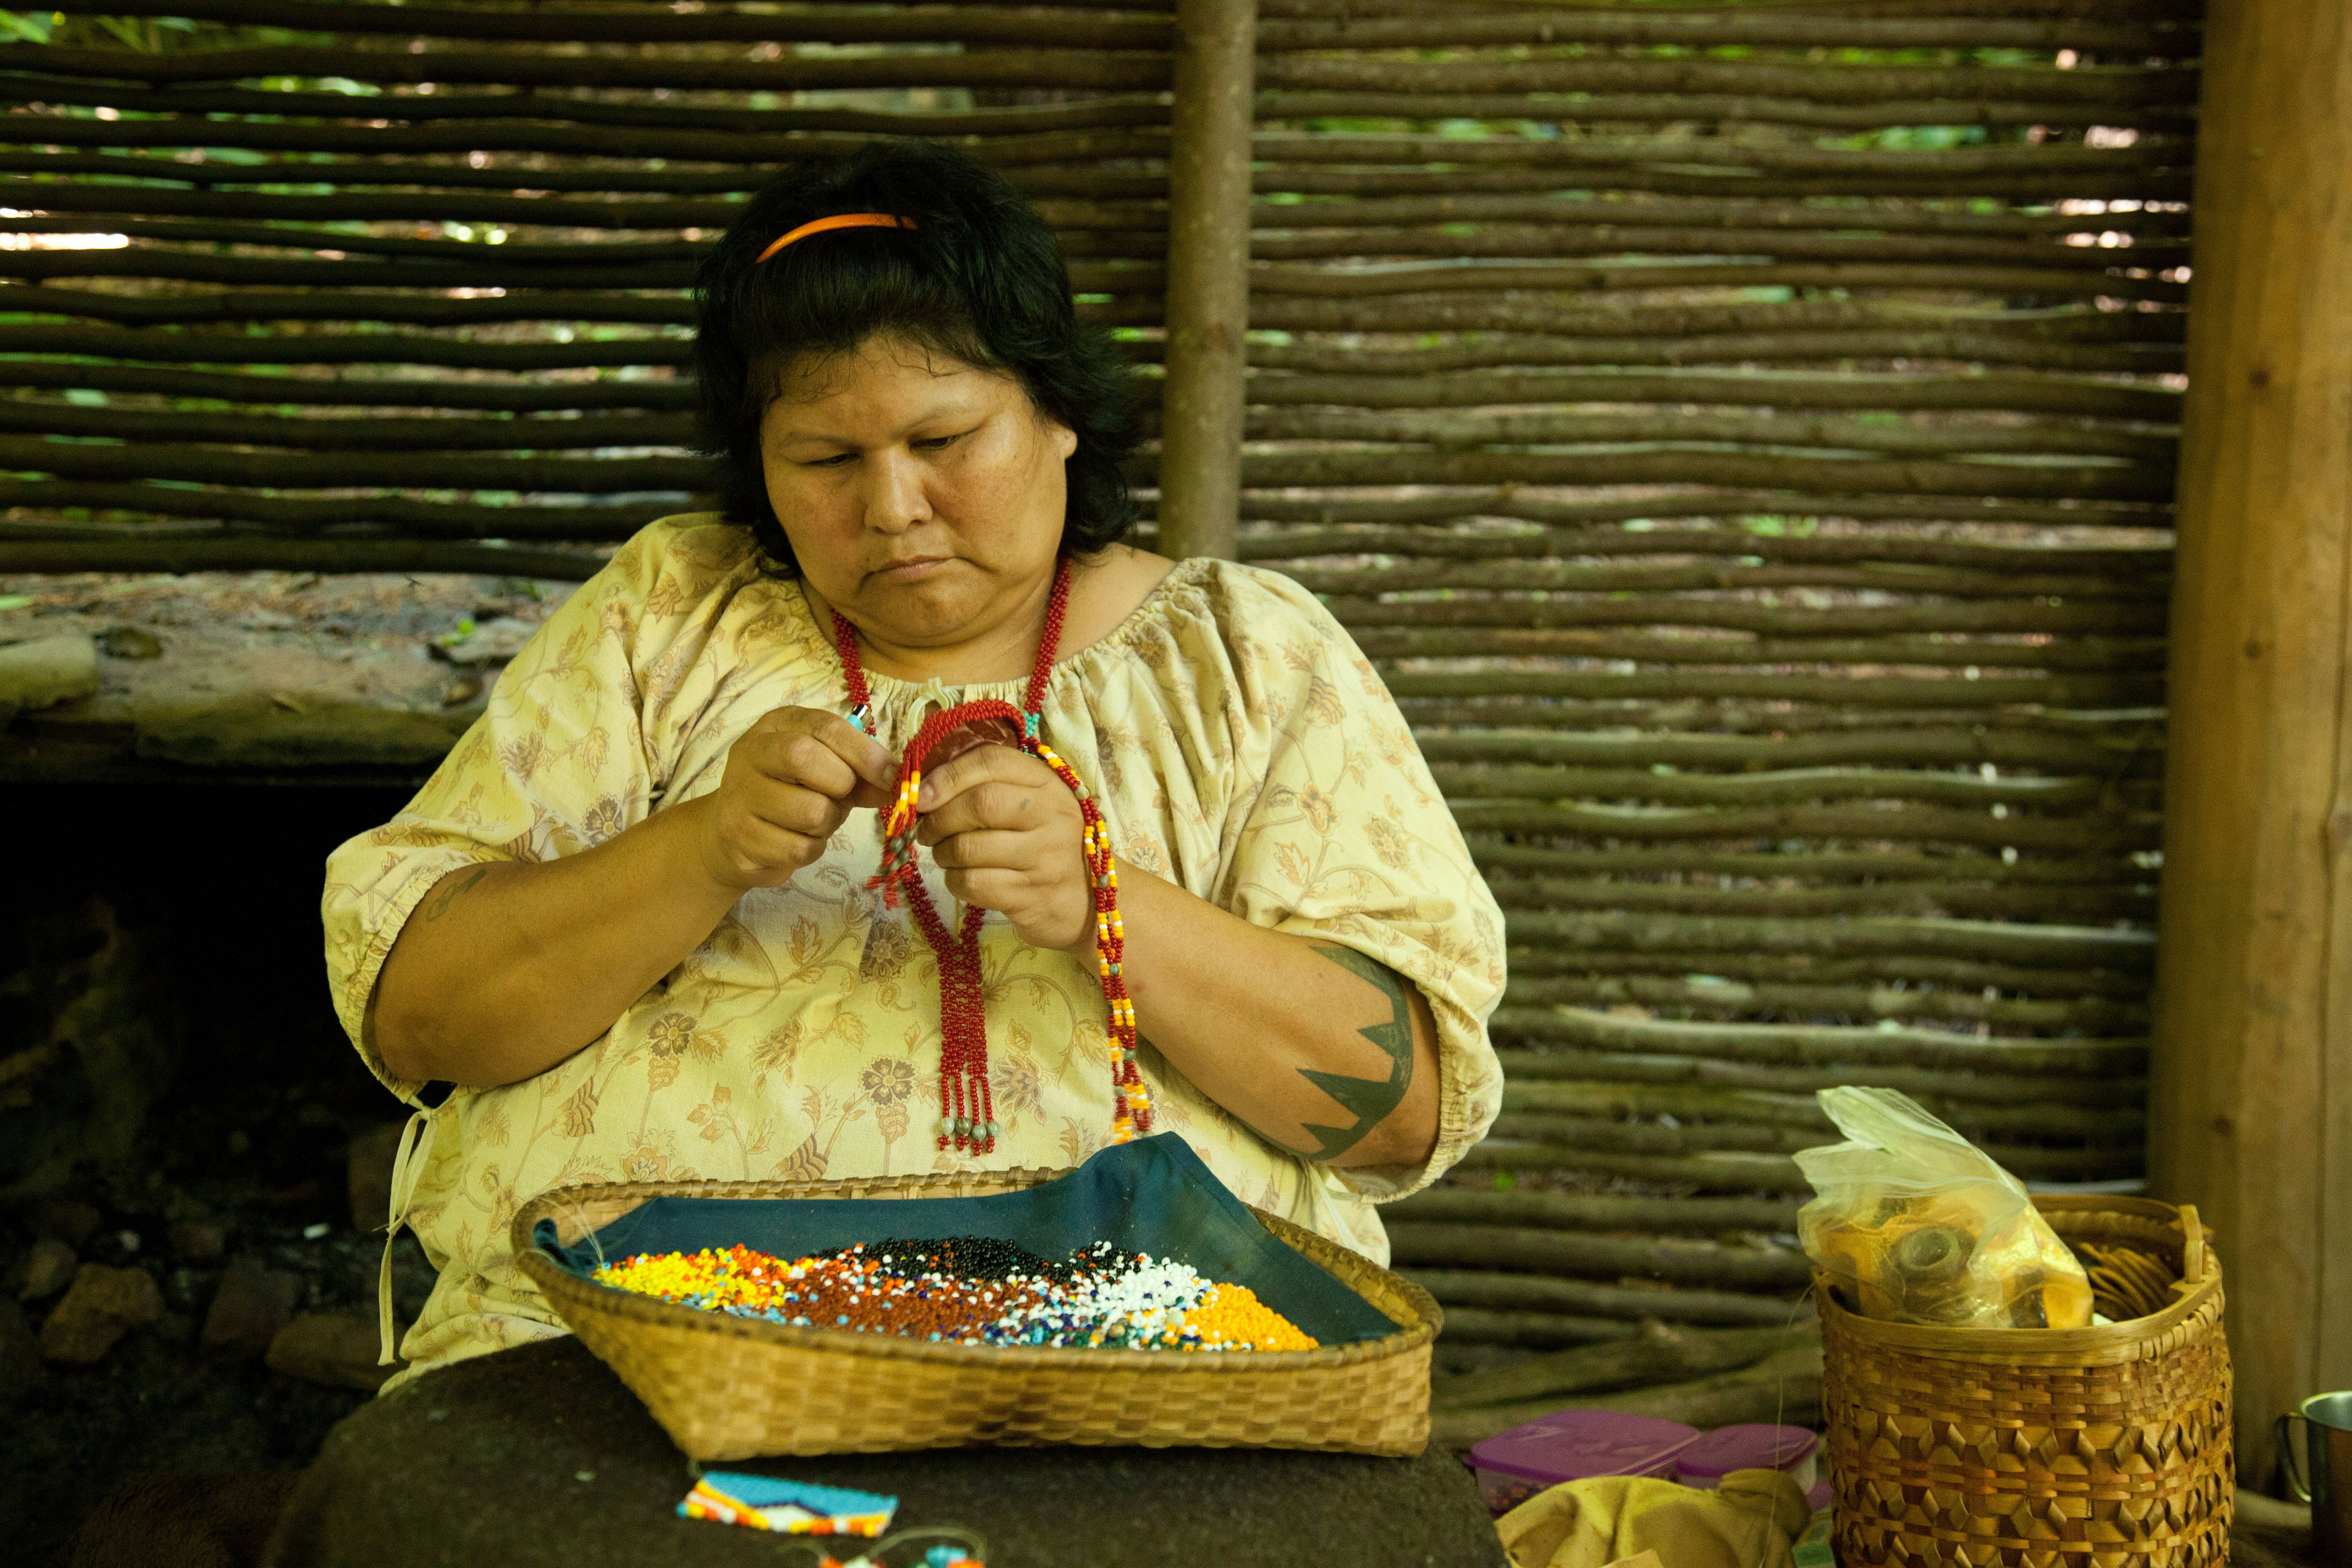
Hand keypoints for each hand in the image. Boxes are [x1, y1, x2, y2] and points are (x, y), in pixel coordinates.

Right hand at [698, 708, 891, 891]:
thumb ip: (862, 772)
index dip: (864, 752)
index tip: (892, 776)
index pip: (825, 727)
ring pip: (810, 811)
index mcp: (777, 725)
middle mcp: (750, 751)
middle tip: (841, 797)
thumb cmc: (789, 793)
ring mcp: (738, 794)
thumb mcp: (826, 770)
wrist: (730, 834)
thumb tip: (899, 783)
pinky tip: (797, 840)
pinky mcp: (737, 835)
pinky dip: (811, 848)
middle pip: (805, 758)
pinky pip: (798, 848)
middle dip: (840, 784)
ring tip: (816, 820)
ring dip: (829, 823)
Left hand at [913, 744, 1093, 954]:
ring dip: (943, 853)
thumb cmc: (1047, 846)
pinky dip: (954, 881)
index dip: (948, 775)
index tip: (921, 795)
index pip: (993, 761)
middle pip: (980, 803)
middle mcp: (1053, 815)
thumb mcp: (1032, 805)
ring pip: (970, 847)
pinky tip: (960, 878)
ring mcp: (1045, 857)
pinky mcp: (1031, 896)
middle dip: (939, 818)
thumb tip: (924, 788)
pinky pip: (974, 884)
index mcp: (1049, 783)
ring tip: (945, 855)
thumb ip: (990, 786)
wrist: (1091, 903)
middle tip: (926, 831)